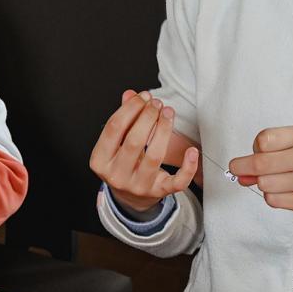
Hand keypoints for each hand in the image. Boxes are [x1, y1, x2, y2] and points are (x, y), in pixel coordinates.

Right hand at [90, 89, 198, 215]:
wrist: (131, 197)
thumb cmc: (124, 163)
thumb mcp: (117, 143)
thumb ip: (124, 118)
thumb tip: (130, 94)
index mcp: (100, 161)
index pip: (114, 128)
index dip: (130, 108)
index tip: (143, 97)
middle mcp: (117, 176)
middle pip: (134, 141)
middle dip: (148, 117)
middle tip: (157, 103)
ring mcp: (138, 186)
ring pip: (155, 156)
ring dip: (164, 130)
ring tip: (168, 113)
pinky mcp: (159, 193)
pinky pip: (177, 182)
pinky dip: (188, 167)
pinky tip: (192, 150)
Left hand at [228, 126, 292, 216]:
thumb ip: (275, 152)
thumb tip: (241, 171)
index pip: (263, 140)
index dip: (254, 148)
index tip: (258, 153)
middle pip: (260, 164)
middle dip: (243, 169)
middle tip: (240, 172)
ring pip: (265, 185)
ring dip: (263, 185)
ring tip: (277, 181)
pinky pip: (275, 201)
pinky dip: (273, 198)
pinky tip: (284, 192)